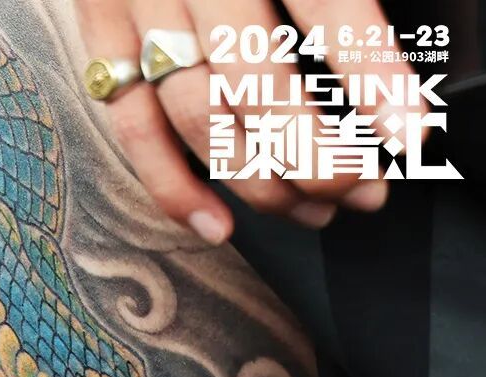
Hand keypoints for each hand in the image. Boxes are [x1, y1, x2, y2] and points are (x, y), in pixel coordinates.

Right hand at [73, 0, 417, 238]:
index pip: (323, 5)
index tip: (407, 131)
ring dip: (259, 181)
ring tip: (314, 210)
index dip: (368, 73)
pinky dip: (173, 187)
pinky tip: (218, 225)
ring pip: (198, 117)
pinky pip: (132, 126)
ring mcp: (137, 4)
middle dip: (313, 153)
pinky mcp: (99, 34)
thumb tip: (387, 78)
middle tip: (360, 188)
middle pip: (255, 80)